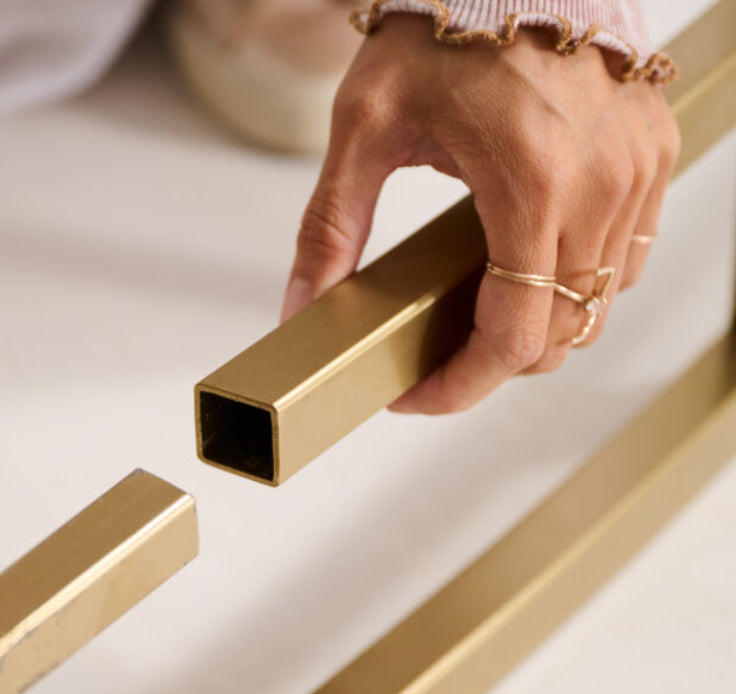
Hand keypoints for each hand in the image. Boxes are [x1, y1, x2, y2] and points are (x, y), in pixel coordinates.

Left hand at [280, 15, 680, 413]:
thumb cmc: (445, 20)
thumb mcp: (365, 126)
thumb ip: (330, 228)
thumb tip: (303, 308)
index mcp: (530, 181)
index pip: (513, 337)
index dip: (460, 386)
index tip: (417, 394)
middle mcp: (600, 182)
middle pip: (558, 336)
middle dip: (490, 365)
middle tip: (434, 358)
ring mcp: (637, 169)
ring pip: (596, 306)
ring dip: (537, 329)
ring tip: (476, 315)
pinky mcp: (653, 154)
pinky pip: (625, 258)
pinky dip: (578, 284)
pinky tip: (527, 270)